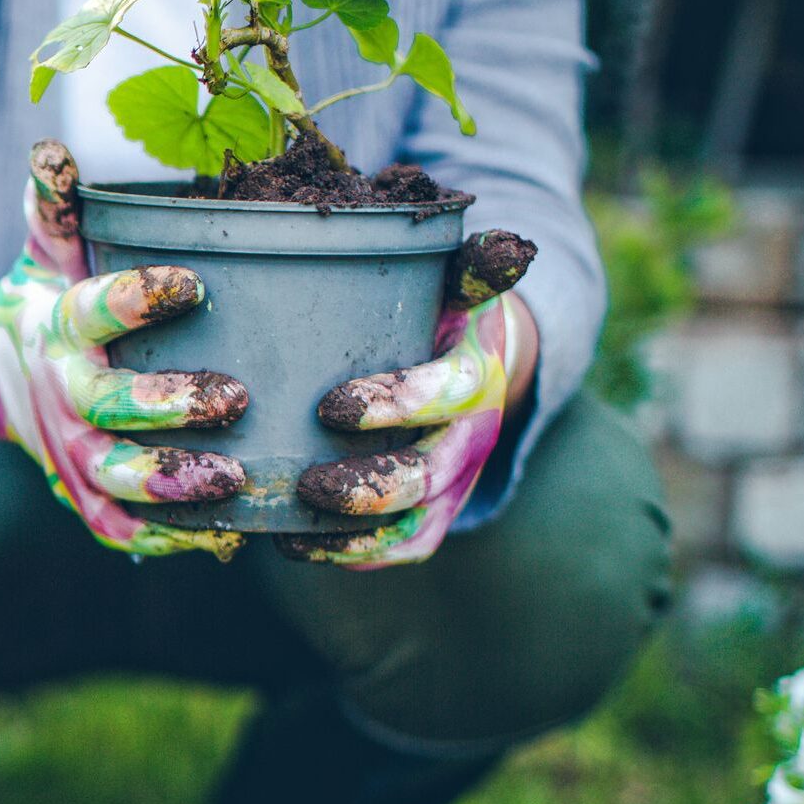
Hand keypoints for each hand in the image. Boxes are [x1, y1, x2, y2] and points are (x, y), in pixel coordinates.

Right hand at [0, 142, 246, 560]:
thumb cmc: (45, 302)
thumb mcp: (48, 252)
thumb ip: (58, 206)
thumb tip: (53, 148)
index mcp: (60, 329)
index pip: (96, 311)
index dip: (140, 299)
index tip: (194, 283)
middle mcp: (63, 397)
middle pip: (110, 408)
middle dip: (169, 405)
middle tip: (234, 397)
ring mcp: (72, 454)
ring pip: (117, 478)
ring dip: (173, 481)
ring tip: (236, 478)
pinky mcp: (84, 497)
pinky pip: (121, 527)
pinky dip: (167, 537)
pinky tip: (223, 536)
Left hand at [279, 291, 532, 568]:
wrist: (476, 360)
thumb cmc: (442, 311)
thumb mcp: (457, 281)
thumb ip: (471, 265)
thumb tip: (510, 248)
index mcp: (476, 373)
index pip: (446, 394)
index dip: (395, 405)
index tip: (330, 408)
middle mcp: (471, 436)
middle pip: (428, 477)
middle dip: (369, 487)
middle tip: (307, 484)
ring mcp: (453, 483)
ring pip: (414, 526)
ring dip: (355, 534)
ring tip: (294, 526)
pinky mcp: (434, 514)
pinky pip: (400, 549)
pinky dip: (351, 555)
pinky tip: (293, 545)